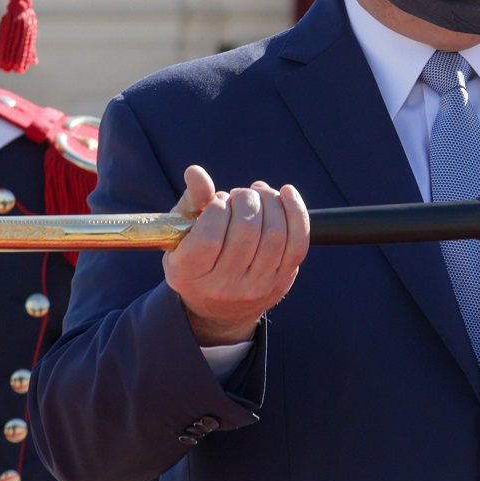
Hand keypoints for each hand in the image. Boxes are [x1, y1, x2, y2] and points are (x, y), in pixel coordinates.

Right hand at [163, 165, 309, 345]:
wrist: (219, 308)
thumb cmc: (196, 259)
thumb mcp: (181, 234)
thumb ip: (190, 201)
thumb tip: (196, 172)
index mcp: (189, 273)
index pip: (209, 237)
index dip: (219, 208)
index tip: (220, 200)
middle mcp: (223, 286)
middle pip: (246, 232)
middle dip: (246, 200)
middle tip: (241, 195)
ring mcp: (256, 286)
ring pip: (274, 234)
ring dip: (269, 201)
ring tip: (258, 194)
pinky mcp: (282, 281)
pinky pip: (298, 243)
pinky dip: (296, 212)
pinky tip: (286, 193)